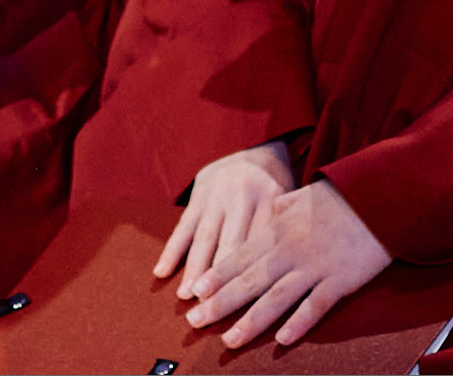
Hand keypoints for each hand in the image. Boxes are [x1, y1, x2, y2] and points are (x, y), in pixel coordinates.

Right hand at [154, 140, 294, 304]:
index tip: (249, 306)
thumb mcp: (289, 201)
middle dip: (221, 277)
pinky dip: (171, 250)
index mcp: (271, 197)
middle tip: (211, 306)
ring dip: (194, 268)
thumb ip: (286, 232)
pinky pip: (182, 225)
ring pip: (204, 237)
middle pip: (232, 243)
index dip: (255, 276)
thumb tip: (291, 278)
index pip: (262, 244)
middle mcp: (243, 194)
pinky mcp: (197, 194)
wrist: (254, 146)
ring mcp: (218, 193)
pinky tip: (162, 271)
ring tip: (187, 296)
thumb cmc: (275, 187)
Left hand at [180, 179, 393, 347]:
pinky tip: (282, 339)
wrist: (379, 195)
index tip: (195, 291)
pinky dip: (299, 323)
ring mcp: (315, 266)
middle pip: (250, 281)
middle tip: (195, 321)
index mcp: (279, 227)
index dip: (216, 276)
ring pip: (276, 298)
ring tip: (229, 339)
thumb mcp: (300, 195)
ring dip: (251, 321)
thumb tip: (261, 212)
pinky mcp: (340, 280)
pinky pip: (315, 306)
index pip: (240, 256)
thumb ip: (278, 207)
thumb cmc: (342, 195)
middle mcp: (291, 249)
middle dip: (220, 303)